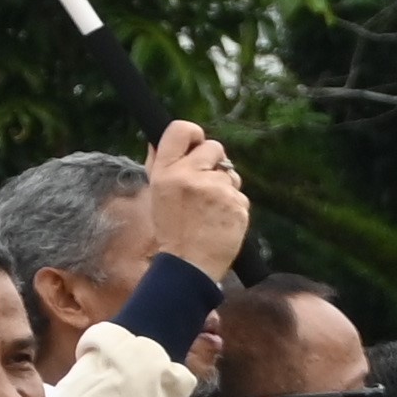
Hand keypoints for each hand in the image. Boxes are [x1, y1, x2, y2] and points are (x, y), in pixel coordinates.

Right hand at [143, 121, 252, 277]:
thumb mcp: (156, 195)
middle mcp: (190, 175)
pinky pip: (240, 195)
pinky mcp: (236, 204)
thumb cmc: (172, 230)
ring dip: (225, 187)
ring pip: (230, 174)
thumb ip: (159, 165)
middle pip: (214, 147)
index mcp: (166, 171)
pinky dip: (234, 206)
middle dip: (215, 163)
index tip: (198, 144)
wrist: (189, 265)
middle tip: (206, 185)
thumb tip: (157, 139)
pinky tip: (221, 221)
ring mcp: (216, 189)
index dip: (194, 133)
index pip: (181, 130)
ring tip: (211, 210)